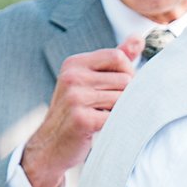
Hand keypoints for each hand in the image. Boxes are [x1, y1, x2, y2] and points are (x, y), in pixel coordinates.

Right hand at [20, 37, 144, 186]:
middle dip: (125, 96)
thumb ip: (114, 61)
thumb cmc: (73, 114)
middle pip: (124, 79)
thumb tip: (138, 38)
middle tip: (109, 109)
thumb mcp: (88, 82)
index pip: (117, 56)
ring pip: (123, 98)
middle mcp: (72, 77)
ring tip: (104, 118)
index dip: (127, 73)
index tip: (119, 88)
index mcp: (74, 64)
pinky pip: (116, 117)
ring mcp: (75, 98)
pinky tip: (103, 129)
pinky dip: (116, 124)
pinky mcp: (81, 119)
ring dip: (120, 111)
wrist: (49, 147)